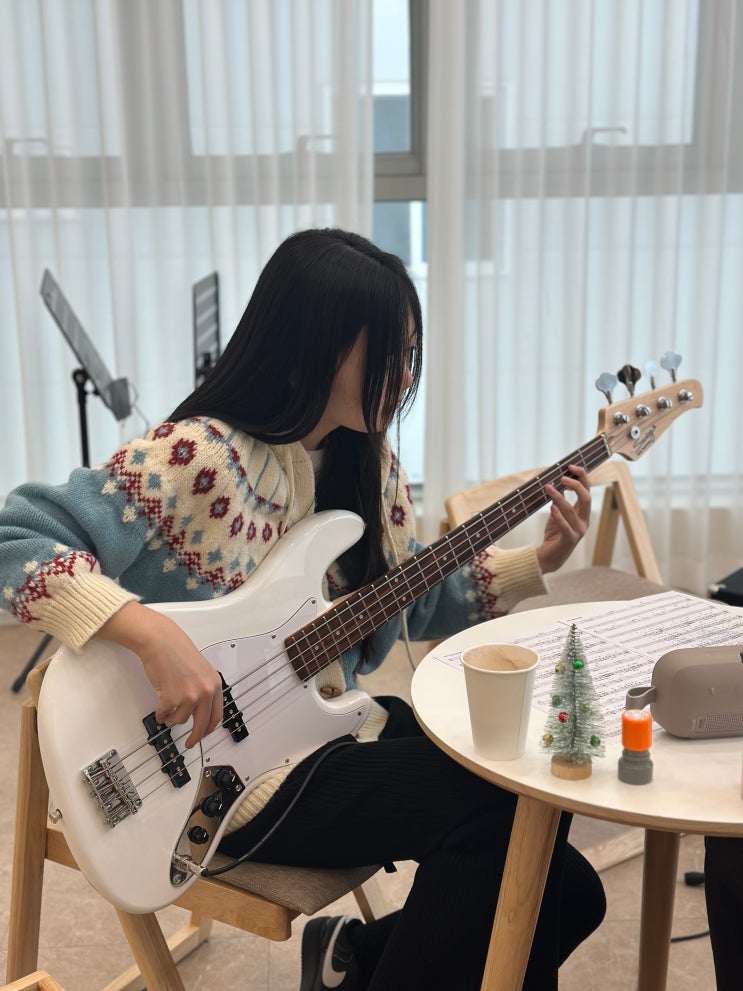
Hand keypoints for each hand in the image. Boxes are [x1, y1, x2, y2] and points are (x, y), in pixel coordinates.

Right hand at [98, 602, 222, 747]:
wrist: (160, 642)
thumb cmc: (177, 651)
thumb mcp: (201, 671)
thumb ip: (204, 690)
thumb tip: (200, 710)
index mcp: (214, 684)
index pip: (217, 715)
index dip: (209, 728)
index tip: (204, 734)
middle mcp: (205, 691)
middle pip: (202, 724)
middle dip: (195, 737)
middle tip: (190, 743)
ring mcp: (188, 696)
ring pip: (181, 720)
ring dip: (173, 717)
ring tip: (169, 705)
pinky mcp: (171, 699)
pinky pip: (165, 716)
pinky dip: (161, 714)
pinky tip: (160, 708)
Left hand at [536, 464, 591, 573]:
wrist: (549, 557)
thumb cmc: (554, 534)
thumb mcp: (558, 514)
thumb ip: (560, 501)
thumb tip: (556, 482)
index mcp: (583, 513)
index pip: (587, 491)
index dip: (581, 477)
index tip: (570, 466)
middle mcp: (584, 521)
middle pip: (587, 498)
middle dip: (576, 485)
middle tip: (562, 477)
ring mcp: (578, 531)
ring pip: (571, 510)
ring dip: (559, 497)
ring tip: (548, 488)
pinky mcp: (569, 540)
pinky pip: (565, 526)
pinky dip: (559, 516)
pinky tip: (552, 507)